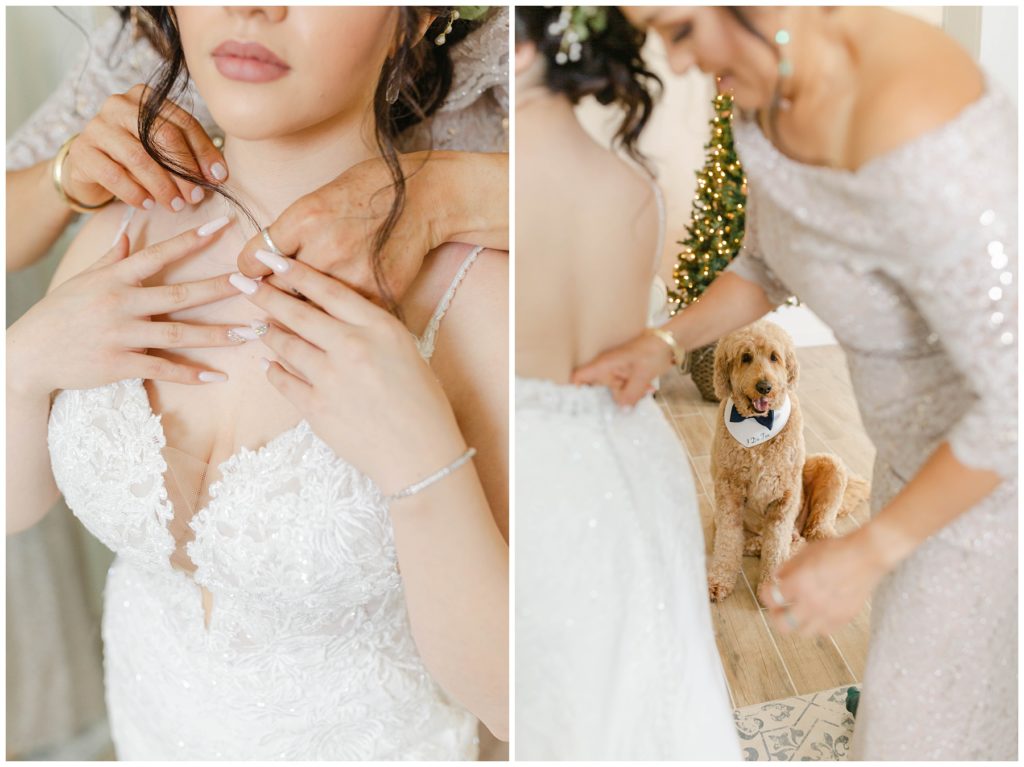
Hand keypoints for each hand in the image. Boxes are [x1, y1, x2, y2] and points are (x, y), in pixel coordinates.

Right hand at [8, 216, 243, 396]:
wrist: (28, 354)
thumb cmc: (60, 314)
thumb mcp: (83, 280)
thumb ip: (113, 258)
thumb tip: (129, 231)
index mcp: (114, 278)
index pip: (159, 254)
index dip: (191, 240)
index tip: (223, 226)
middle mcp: (120, 303)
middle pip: (179, 293)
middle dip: (219, 288)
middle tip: (254, 284)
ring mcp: (120, 335)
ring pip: (177, 333)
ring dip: (216, 335)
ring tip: (249, 334)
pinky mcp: (119, 365)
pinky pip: (161, 368)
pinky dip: (190, 374)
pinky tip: (216, 376)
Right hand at [64, 84, 226, 211]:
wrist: (91, 168)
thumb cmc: (136, 158)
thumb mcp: (163, 151)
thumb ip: (188, 154)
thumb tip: (218, 174)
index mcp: (145, 98)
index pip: (183, 122)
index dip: (204, 152)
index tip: (218, 178)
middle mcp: (119, 105)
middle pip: (162, 136)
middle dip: (184, 171)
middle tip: (196, 197)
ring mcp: (97, 126)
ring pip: (139, 157)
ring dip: (162, 186)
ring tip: (175, 205)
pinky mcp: (81, 151)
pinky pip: (113, 174)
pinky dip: (134, 192)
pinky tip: (147, 205)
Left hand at [227, 253, 467, 494]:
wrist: (421, 454)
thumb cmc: (423, 403)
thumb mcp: (406, 351)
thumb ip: (372, 329)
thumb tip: (337, 315)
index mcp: (379, 329)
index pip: (330, 291)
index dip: (297, 272)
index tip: (273, 259)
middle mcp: (352, 347)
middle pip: (298, 313)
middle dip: (266, 295)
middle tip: (243, 283)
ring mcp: (330, 379)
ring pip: (286, 346)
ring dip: (268, 332)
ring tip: (256, 323)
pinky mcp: (316, 409)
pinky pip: (284, 382)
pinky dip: (273, 371)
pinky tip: (268, 364)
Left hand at [236, 151, 507, 303]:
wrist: (424, 199)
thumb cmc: (369, 191)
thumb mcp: (318, 198)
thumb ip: (289, 231)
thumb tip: (260, 263)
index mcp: (305, 217)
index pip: (256, 258)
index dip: (250, 272)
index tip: (251, 277)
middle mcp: (327, 247)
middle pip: (279, 291)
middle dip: (274, 296)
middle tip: (272, 301)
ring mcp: (354, 274)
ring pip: (310, 311)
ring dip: (304, 313)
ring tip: (302, 312)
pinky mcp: (377, 294)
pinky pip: (344, 317)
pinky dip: (338, 319)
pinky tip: (337, 316)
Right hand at [571, 331, 673, 405]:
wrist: (670, 341)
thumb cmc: (653, 351)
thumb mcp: (642, 375)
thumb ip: (630, 395)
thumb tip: (621, 411)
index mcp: (604, 364)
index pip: (579, 377)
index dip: (575, 391)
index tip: (580, 408)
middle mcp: (606, 367)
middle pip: (597, 390)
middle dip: (611, 398)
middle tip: (626, 404)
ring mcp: (615, 370)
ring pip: (614, 391)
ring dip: (627, 394)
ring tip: (645, 389)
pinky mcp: (625, 373)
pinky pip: (624, 387)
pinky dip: (634, 390)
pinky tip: (648, 388)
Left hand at [760, 527, 891, 636]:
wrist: (866, 556)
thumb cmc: (835, 550)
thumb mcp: (805, 553)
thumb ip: (788, 568)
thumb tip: (776, 578)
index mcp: (799, 584)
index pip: (771, 599)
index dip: (765, 593)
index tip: (767, 589)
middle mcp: (811, 603)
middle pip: (782, 625)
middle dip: (776, 617)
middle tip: (778, 608)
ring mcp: (828, 614)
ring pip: (803, 632)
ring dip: (796, 622)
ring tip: (797, 612)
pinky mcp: (843, 619)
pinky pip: (823, 631)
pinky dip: (816, 624)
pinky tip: (816, 613)